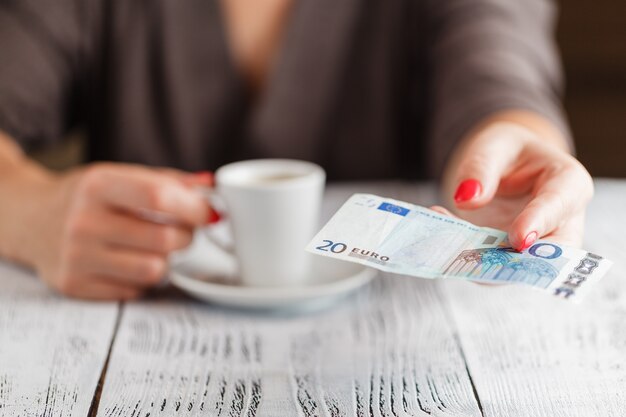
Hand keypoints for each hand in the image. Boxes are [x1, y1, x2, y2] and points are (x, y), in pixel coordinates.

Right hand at [26, 163, 213, 299]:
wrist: (29, 219)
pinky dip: (142, 279)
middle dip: (186, 236)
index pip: (159, 198)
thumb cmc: (86, 197)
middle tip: (181, 231)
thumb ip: (168, 182)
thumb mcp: (120, 176)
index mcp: (97, 185)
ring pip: (154, 270)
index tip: (209, 213)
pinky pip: (134, 291)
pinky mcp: (74, 286)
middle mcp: (83, 222)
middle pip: (164, 240)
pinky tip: (128, 262)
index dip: (195, 208)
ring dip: (166, 261)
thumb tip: (212, 189)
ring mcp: (76, 257)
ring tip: (154, 247)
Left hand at [443, 115, 592, 250]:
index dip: (539, 223)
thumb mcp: (492, 146)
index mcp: (568, 183)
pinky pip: (494, 265)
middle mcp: (561, 220)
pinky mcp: (512, 257)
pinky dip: (469, 261)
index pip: (558, 205)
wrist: (502, 166)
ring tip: (452, 249)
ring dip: (487, 264)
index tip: (519, 239)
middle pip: (552, 251)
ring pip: (520, 267)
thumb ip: (480, 168)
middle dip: (520, 261)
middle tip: (484, 260)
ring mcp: (538, 244)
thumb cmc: (506, 151)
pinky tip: (444, 243)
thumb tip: (467, 198)